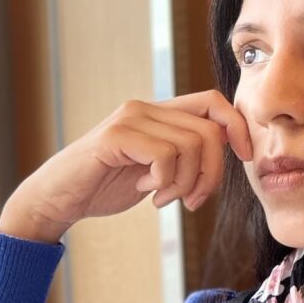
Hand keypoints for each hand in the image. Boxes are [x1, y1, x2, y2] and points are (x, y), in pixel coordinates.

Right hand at [0, 88, 252, 242]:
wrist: (58, 200)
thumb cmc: (103, 187)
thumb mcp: (153, 171)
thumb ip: (182, 157)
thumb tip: (224, 154)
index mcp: (156, 113)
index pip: (213, 102)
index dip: (237, 127)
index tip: (245, 158)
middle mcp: (144, 108)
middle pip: (209, 130)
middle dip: (212, 174)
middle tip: (193, 201)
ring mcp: (129, 119)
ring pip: (192, 145)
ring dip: (186, 183)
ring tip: (164, 198)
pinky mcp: (115, 137)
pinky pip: (165, 156)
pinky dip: (165, 182)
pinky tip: (147, 193)